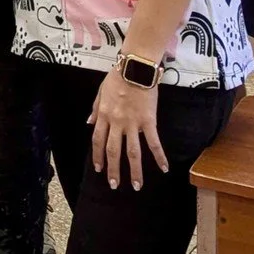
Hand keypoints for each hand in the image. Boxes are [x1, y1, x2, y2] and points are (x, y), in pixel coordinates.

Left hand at [90, 70, 167, 191]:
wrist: (135, 68)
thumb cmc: (117, 77)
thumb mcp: (100, 92)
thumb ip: (95, 109)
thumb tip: (89, 123)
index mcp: (104, 115)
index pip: (98, 141)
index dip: (97, 156)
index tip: (98, 169)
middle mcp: (116, 123)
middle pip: (113, 151)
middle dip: (113, 170)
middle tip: (114, 185)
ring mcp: (133, 123)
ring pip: (132, 152)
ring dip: (134, 171)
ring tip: (136, 186)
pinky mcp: (149, 121)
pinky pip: (153, 142)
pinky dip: (159, 156)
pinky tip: (164, 168)